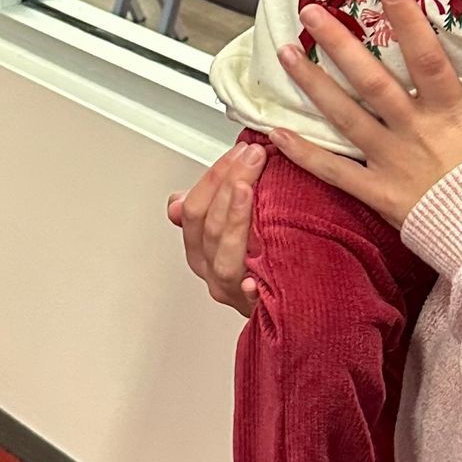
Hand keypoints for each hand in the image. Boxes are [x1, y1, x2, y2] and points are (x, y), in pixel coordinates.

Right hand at [168, 139, 266, 316]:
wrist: (285, 309)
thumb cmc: (256, 264)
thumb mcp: (227, 232)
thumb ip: (207, 211)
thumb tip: (176, 200)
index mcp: (199, 249)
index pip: (194, 208)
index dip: (214, 176)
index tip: (238, 151)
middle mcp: (209, 268)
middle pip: (208, 225)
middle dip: (228, 184)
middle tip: (252, 157)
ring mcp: (230, 289)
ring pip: (224, 254)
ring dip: (235, 217)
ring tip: (246, 188)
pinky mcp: (253, 309)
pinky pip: (250, 298)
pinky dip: (250, 287)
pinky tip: (255, 278)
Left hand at [270, 0, 461, 229]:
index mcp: (452, 113)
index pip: (427, 56)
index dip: (408, 20)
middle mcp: (415, 131)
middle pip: (371, 80)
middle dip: (338, 43)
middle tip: (310, 11)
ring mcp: (392, 162)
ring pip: (344, 117)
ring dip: (312, 84)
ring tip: (285, 53)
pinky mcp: (378, 194)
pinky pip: (334, 172)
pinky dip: (303, 154)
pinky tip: (275, 133)